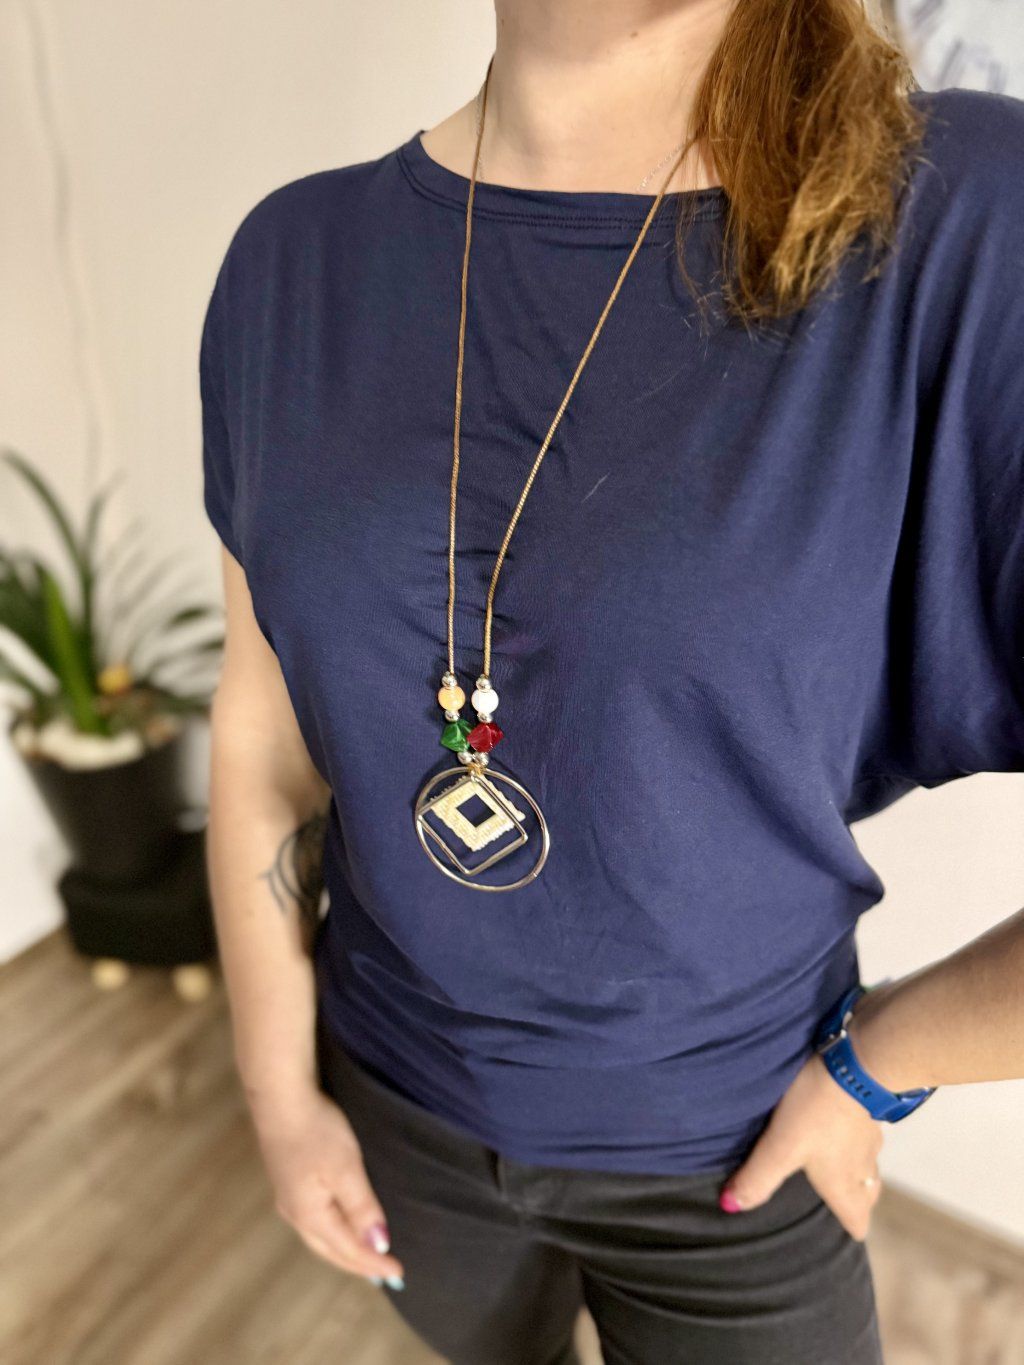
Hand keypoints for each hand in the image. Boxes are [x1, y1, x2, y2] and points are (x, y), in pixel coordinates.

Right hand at [250, 1084, 405, 1285]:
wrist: (280, 1097)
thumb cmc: (316, 1131)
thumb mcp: (346, 1168)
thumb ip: (362, 1208)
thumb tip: (378, 1244)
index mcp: (309, 1215)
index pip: (347, 1250)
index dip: (373, 1262)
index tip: (399, 1272)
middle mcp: (294, 1213)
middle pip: (330, 1250)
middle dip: (357, 1263)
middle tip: (384, 1272)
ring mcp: (288, 1197)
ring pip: (320, 1236)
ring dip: (344, 1249)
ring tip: (364, 1256)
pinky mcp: (289, 1181)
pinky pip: (314, 1220)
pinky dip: (333, 1231)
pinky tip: (340, 1224)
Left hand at [717, 1021, 884, 1241]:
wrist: (856, 1063)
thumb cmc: (817, 1112)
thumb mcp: (781, 1147)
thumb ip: (757, 1178)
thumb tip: (730, 1206)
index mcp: (843, 1182)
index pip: (858, 1218)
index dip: (852, 1226)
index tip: (847, 1232)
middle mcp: (863, 1164)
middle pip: (868, 1194)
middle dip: (858, 1200)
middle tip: (842, 1199)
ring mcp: (871, 1135)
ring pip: (869, 1163)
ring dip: (856, 1168)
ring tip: (837, 1162)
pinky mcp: (871, 1106)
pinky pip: (866, 1132)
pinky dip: (855, 1137)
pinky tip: (841, 1122)